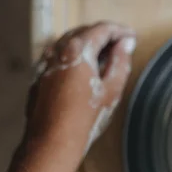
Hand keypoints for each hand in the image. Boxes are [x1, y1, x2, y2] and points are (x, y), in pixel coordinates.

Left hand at [25, 22, 135, 167]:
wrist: (52, 142)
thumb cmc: (86, 118)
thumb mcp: (112, 90)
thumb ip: (120, 62)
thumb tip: (126, 43)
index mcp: (78, 50)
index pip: (102, 29)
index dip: (120, 31)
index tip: (132, 36)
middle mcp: (57, 50)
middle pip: (83, 32)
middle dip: (103, 34)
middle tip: (121, 44)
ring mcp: (45, 63)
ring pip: (68, 43)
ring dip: (87, 43)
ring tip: (104, 54)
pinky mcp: (39, 77)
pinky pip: (58, 56)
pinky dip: (73, 55)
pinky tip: (82, 68)